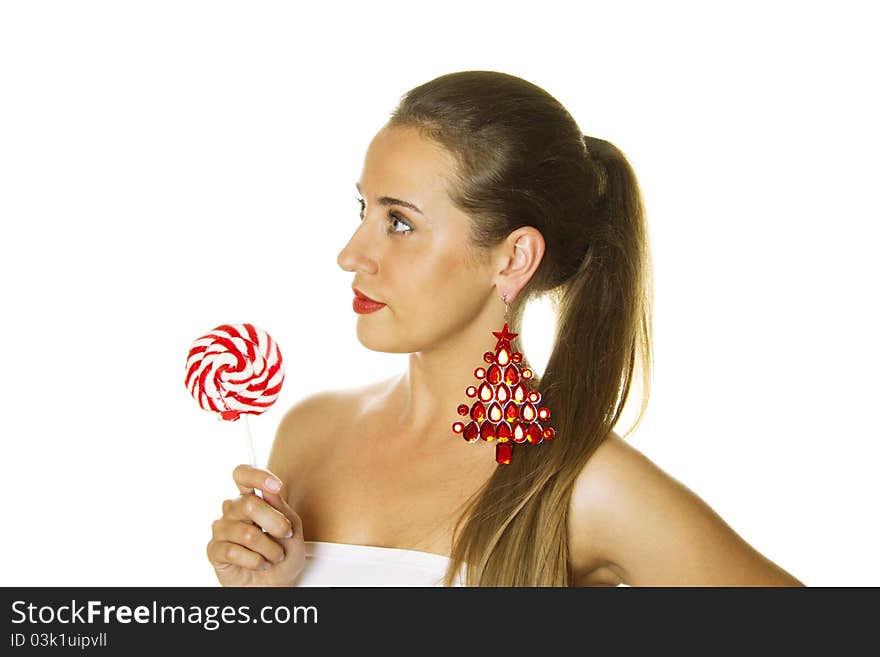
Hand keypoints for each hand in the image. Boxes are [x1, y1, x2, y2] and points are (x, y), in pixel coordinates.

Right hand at [206, 464, 305, 586]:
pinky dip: (256, 562)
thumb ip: (281, 507)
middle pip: (249, 504)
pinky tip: (260, 565)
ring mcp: (221, 529)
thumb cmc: (284, 552)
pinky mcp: (214, 550)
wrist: (277, 583)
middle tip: (286, 535)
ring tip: (275, 556)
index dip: (257, 476)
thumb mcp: (292, 528)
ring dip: (270, 549)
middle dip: (275, 522)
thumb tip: (270, 488)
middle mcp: (232, 509)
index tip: (277, 486)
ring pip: (247, 533)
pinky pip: (235, 552)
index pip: (242, 474)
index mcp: (250, 497)